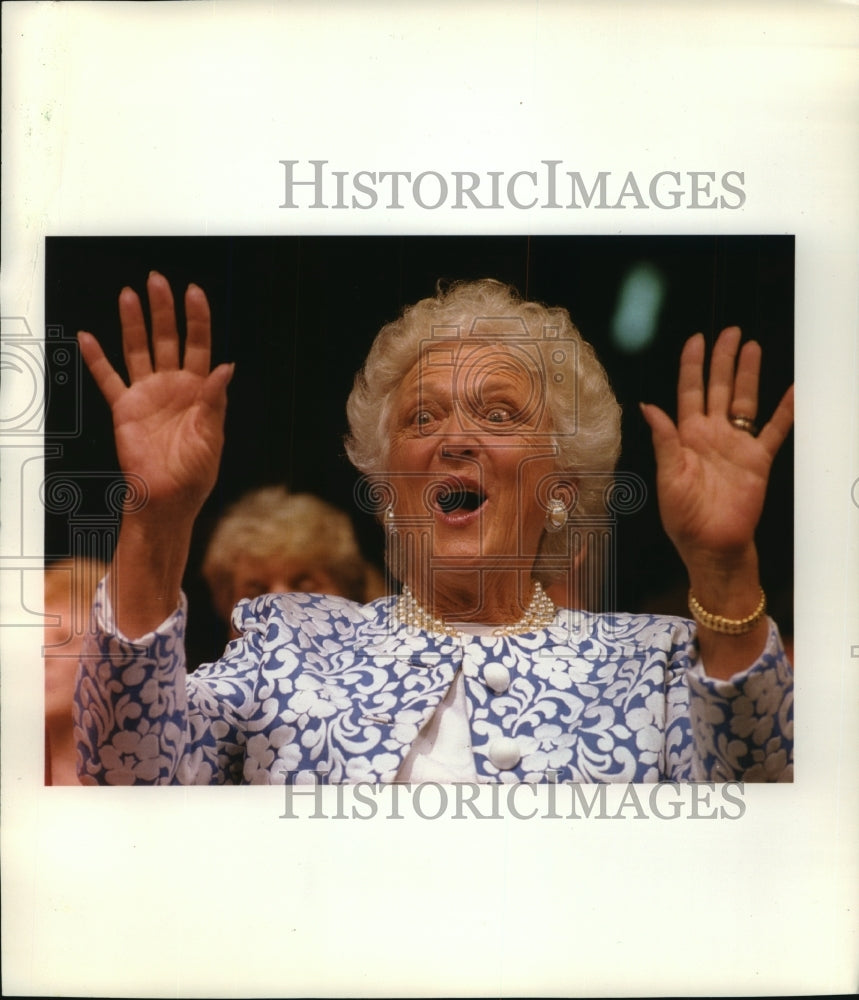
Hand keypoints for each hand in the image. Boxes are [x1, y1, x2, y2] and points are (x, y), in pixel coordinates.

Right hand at [78, 272, 233, 521]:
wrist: (167, 499)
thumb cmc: (195, 473)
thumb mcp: (211, 436)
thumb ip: (214, 401)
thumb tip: (226, 367)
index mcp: (199, 391)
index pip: (199, 345)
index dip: (197, 319)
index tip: (194, 293)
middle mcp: (173, 386)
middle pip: (168, 339)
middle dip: (164, 310)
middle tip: (158, 281)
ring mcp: (148, 394)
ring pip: (138, 350)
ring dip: (133, 323)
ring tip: (129, 296)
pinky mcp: (125, 408)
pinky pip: (108, 379)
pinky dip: (97, 359)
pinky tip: (88, 338)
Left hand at [640, 326, 793, 574]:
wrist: (713, 547)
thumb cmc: (684, 520)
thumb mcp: (668, 479)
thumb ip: (664, 441)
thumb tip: (648, 407)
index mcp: (686, 437)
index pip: (689, 392)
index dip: (692, 365)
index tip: (697, 340)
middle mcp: (711, 436)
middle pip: (718, 388)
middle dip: (723, 360)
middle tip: (730, 332)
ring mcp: (736, 445)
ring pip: (744, 401)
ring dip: (748, 375)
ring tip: (752, 347)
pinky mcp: (757, 460)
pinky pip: (774, 430)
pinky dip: (785, 411)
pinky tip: (792, 390)